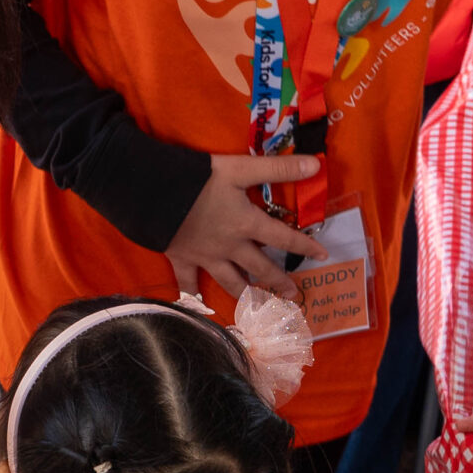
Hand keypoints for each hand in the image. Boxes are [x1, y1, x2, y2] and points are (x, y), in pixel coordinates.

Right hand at [166, 155, 327, 300]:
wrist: (150, 192)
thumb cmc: (197, 179)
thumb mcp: (240, 168)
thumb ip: (278, 168)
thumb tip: (316, 164)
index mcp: (246, 224)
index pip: (283, 238)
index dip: (304, 247)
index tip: (322, 257)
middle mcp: (230, 246)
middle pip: (260, 268)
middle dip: (279, 283)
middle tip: (295, 296)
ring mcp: (205, 257)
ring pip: (230, 282)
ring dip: (247, 295)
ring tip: (259, 307)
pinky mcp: (181, 258)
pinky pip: (188, 282)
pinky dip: (192, 296)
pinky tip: (196, 306)